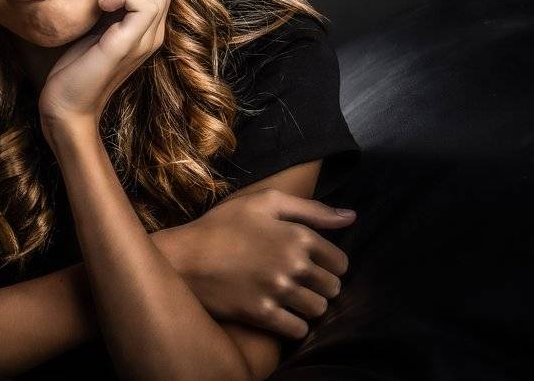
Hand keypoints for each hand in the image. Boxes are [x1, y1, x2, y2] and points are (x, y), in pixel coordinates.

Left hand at [39, 0, 174, 132]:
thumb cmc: (76, 65)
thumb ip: (112, 4)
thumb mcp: (98, 25)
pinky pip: (145, 4)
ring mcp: (145, 38)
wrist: (66, 104)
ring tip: (104, 2)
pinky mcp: (129, 44)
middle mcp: (154, 31)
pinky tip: (102, 9)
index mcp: (148, 25)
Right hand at [154, 189, 354, 338]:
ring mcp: (278, 291)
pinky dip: (294, 325)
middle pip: (333, 288)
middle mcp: (293, 265)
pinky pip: (298, 330)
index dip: (329, 264)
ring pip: (318, 310)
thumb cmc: (222, 225)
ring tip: (291, 297)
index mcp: (297, 236)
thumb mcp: (264, 203)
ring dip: (308, 306)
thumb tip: (351, 217)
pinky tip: (281, 313)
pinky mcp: (262, 314)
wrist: (182, 257)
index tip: (312, 264)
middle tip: (300, 281)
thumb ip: (311, 209)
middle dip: (321, 285)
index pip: (341, 262)